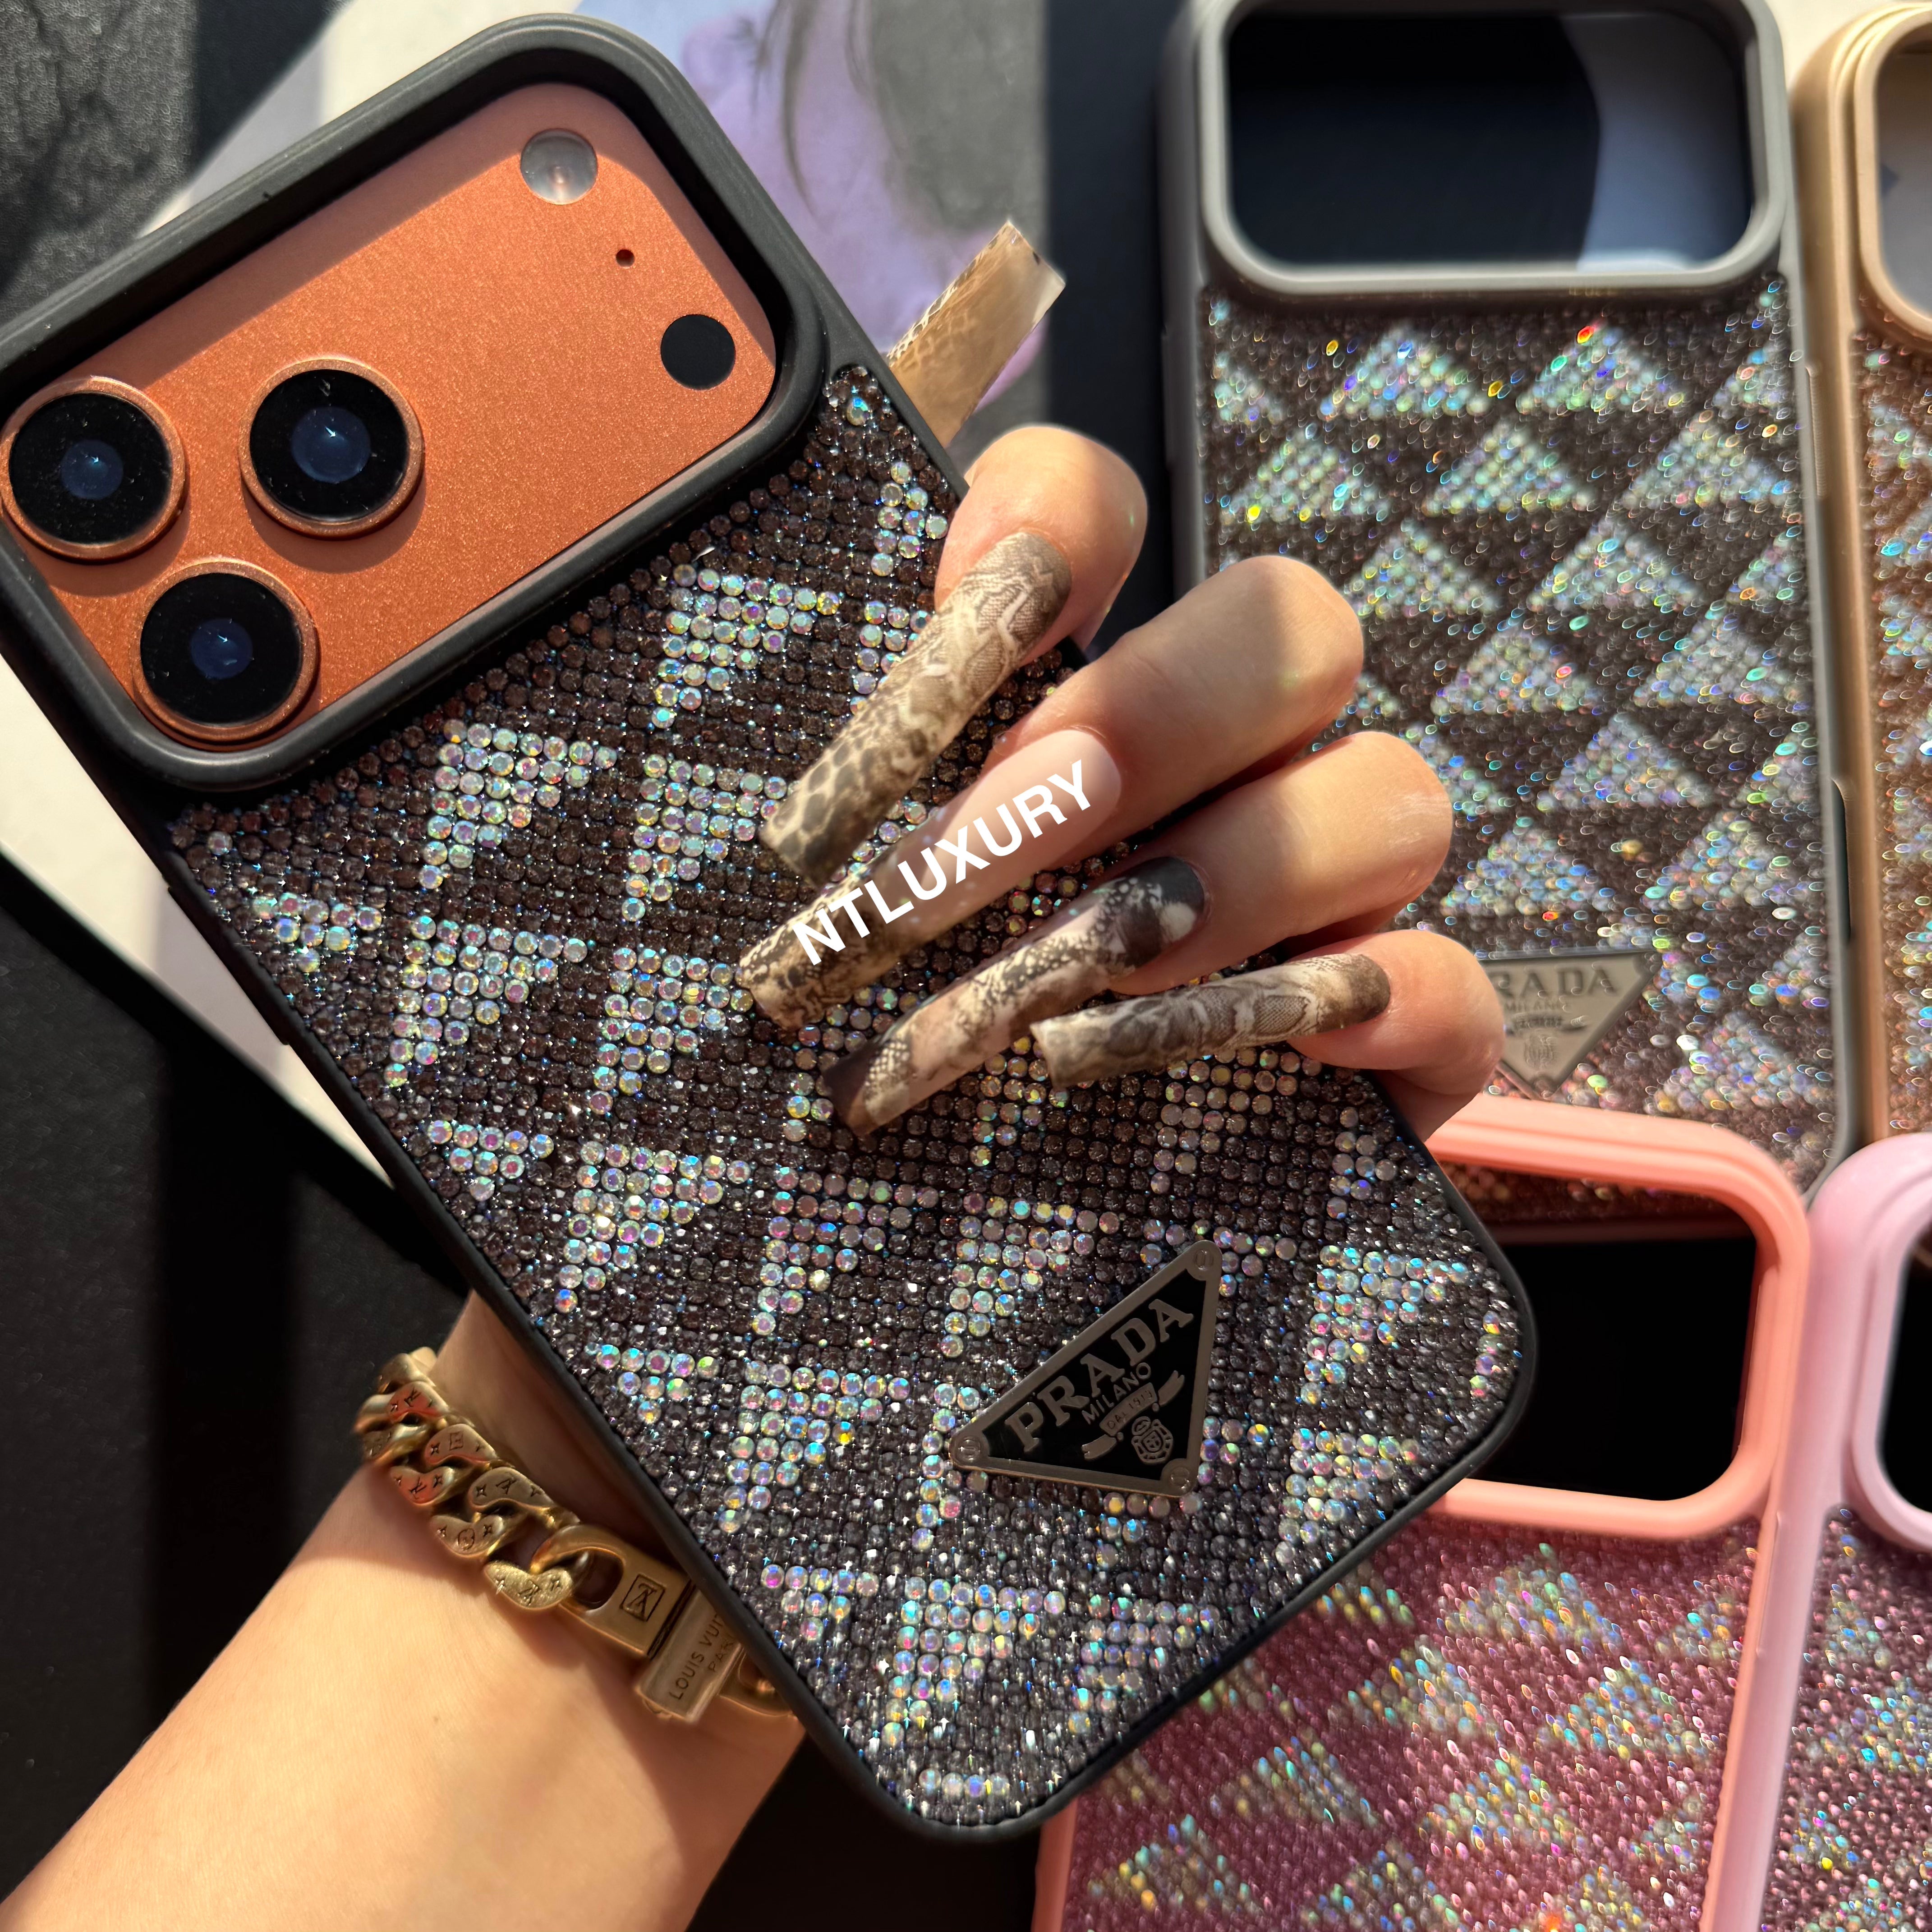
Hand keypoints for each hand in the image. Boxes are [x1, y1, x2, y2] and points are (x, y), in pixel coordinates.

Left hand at [757, 423, 1502, 1140]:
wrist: (972, 1277)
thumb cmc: (866, 1059)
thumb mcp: (834, 910)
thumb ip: (833, 790)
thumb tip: (751, 662)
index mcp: (1079, 693)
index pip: (1098, 512)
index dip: (1047, 522)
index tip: (952, 615)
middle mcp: (1228, 765)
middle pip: (1291, 629)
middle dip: (1143, 722)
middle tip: (971, 860)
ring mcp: (1330, 899)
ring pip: (1388, 796)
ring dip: (1227, 881)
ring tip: (1068, 995)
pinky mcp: (1395, 1036)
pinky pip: (1448, 984)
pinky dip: (1373, 1007)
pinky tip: (1285, 1059)